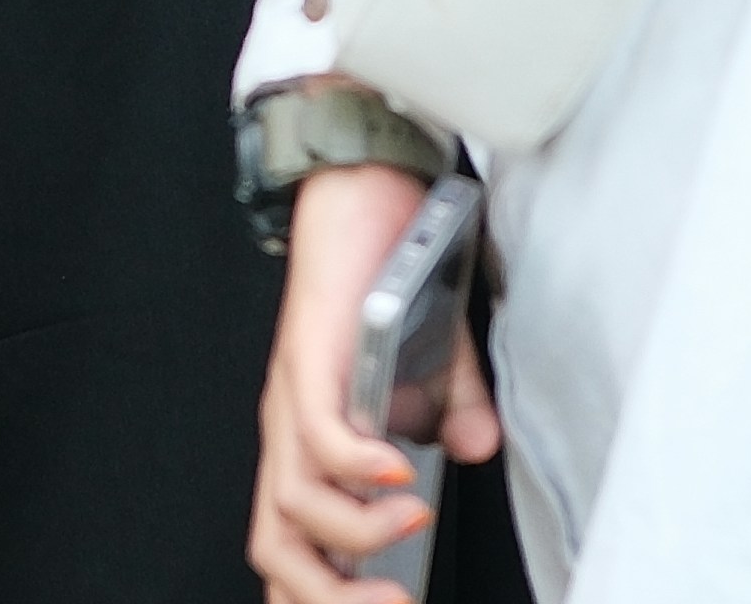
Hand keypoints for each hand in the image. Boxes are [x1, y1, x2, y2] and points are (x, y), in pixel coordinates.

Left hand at [252, 159, 500, 603]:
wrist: (360, 187)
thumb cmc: (384, 272)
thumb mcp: (434, 358)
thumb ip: (453, 406)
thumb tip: (474, 447)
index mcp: (310, 448)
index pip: (291, 548)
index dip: (320, 599)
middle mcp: (290, 434)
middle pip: (276, 552)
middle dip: (332, 599)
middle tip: (397, 603)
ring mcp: (293, 399)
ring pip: (290, 508)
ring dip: (356, 537)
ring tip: (412, 522)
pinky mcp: (306, 359)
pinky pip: (319, 438)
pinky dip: (358, 470)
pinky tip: (400, 473)